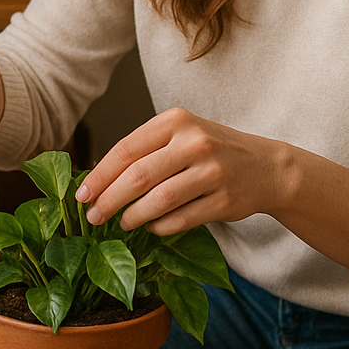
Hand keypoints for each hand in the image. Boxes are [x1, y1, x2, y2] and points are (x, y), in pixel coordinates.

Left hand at [74, 107, 294, 236]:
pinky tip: (152, 227)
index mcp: (176, 121)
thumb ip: (145, 151)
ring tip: (122, 223)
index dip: (99, 176)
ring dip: (133, 216)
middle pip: (138, 176)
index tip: (81, 196)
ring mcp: (212, 172)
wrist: (267, 166)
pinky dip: (160, 227)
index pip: (126, 149)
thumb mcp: (181, 135)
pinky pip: (181, 219)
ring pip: (159, 200)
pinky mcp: (225, 200)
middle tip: (93, 217)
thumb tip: (97, 182)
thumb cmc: (211, 150)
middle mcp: (195, 142)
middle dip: (109, 200)